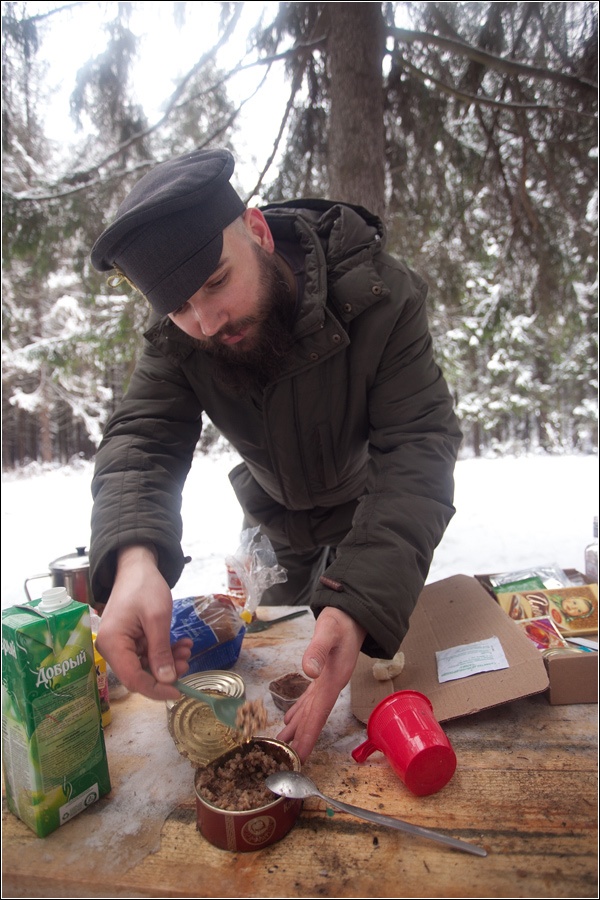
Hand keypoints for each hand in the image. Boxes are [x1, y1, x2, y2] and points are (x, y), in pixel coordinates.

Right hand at [95, 544, 191, 700]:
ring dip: (168, 661)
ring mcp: (119, 645)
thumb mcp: (157, 618)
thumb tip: (167, 680)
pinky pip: (147, 654)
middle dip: (165, 672)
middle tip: (187, 662)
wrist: (137, 567)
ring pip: (145, 665)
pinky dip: (164, 651)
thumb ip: (161, 651)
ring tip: (186, 649)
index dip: (156, 689)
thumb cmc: (145, 587)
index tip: (178, 690)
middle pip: (138, 674)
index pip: (132, 678)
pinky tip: (181, 643)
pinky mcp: (128, 641)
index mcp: (112, 643)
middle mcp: (111, 648)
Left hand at [277, 607, 365, 761]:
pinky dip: (301, 710)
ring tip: (285, 743)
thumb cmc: (341, 621)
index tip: (301, 754)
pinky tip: (292, 718)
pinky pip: (311, 698)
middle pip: (315, 716)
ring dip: (299, 726)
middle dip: (302, 737)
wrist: (354, 613)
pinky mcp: (324, 674)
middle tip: (287, 758)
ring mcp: (328, 680)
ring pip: (312, 709)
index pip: (319, 712)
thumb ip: (317, 649)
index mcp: (333, 679)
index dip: (310, 734)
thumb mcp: (328, 631)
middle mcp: (331, 684)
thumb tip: (308, 670)